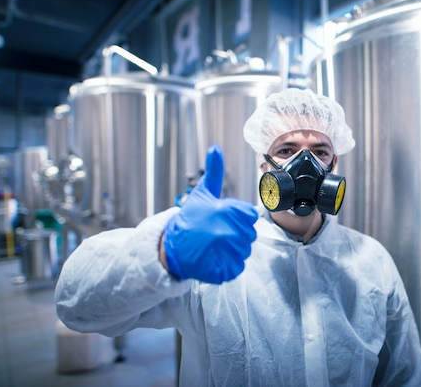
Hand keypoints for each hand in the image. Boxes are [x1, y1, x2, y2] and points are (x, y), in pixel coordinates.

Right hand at [162, 144, 257, 283]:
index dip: (238, 219)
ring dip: (232, 251)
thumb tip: (215, 148)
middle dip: (236, 235)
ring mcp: (225, 253)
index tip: (223, 220)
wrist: (170, 246)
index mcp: (228, 211)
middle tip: (216, 234)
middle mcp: (229, 231)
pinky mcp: (222, 271)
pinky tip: (214, 259)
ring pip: (244, 252)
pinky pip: (236, 268)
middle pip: (249, 235)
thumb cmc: (190, 219)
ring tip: (214, 247)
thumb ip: (214, 172)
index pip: (250, 217)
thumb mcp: (203, 193)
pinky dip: (227, 266)